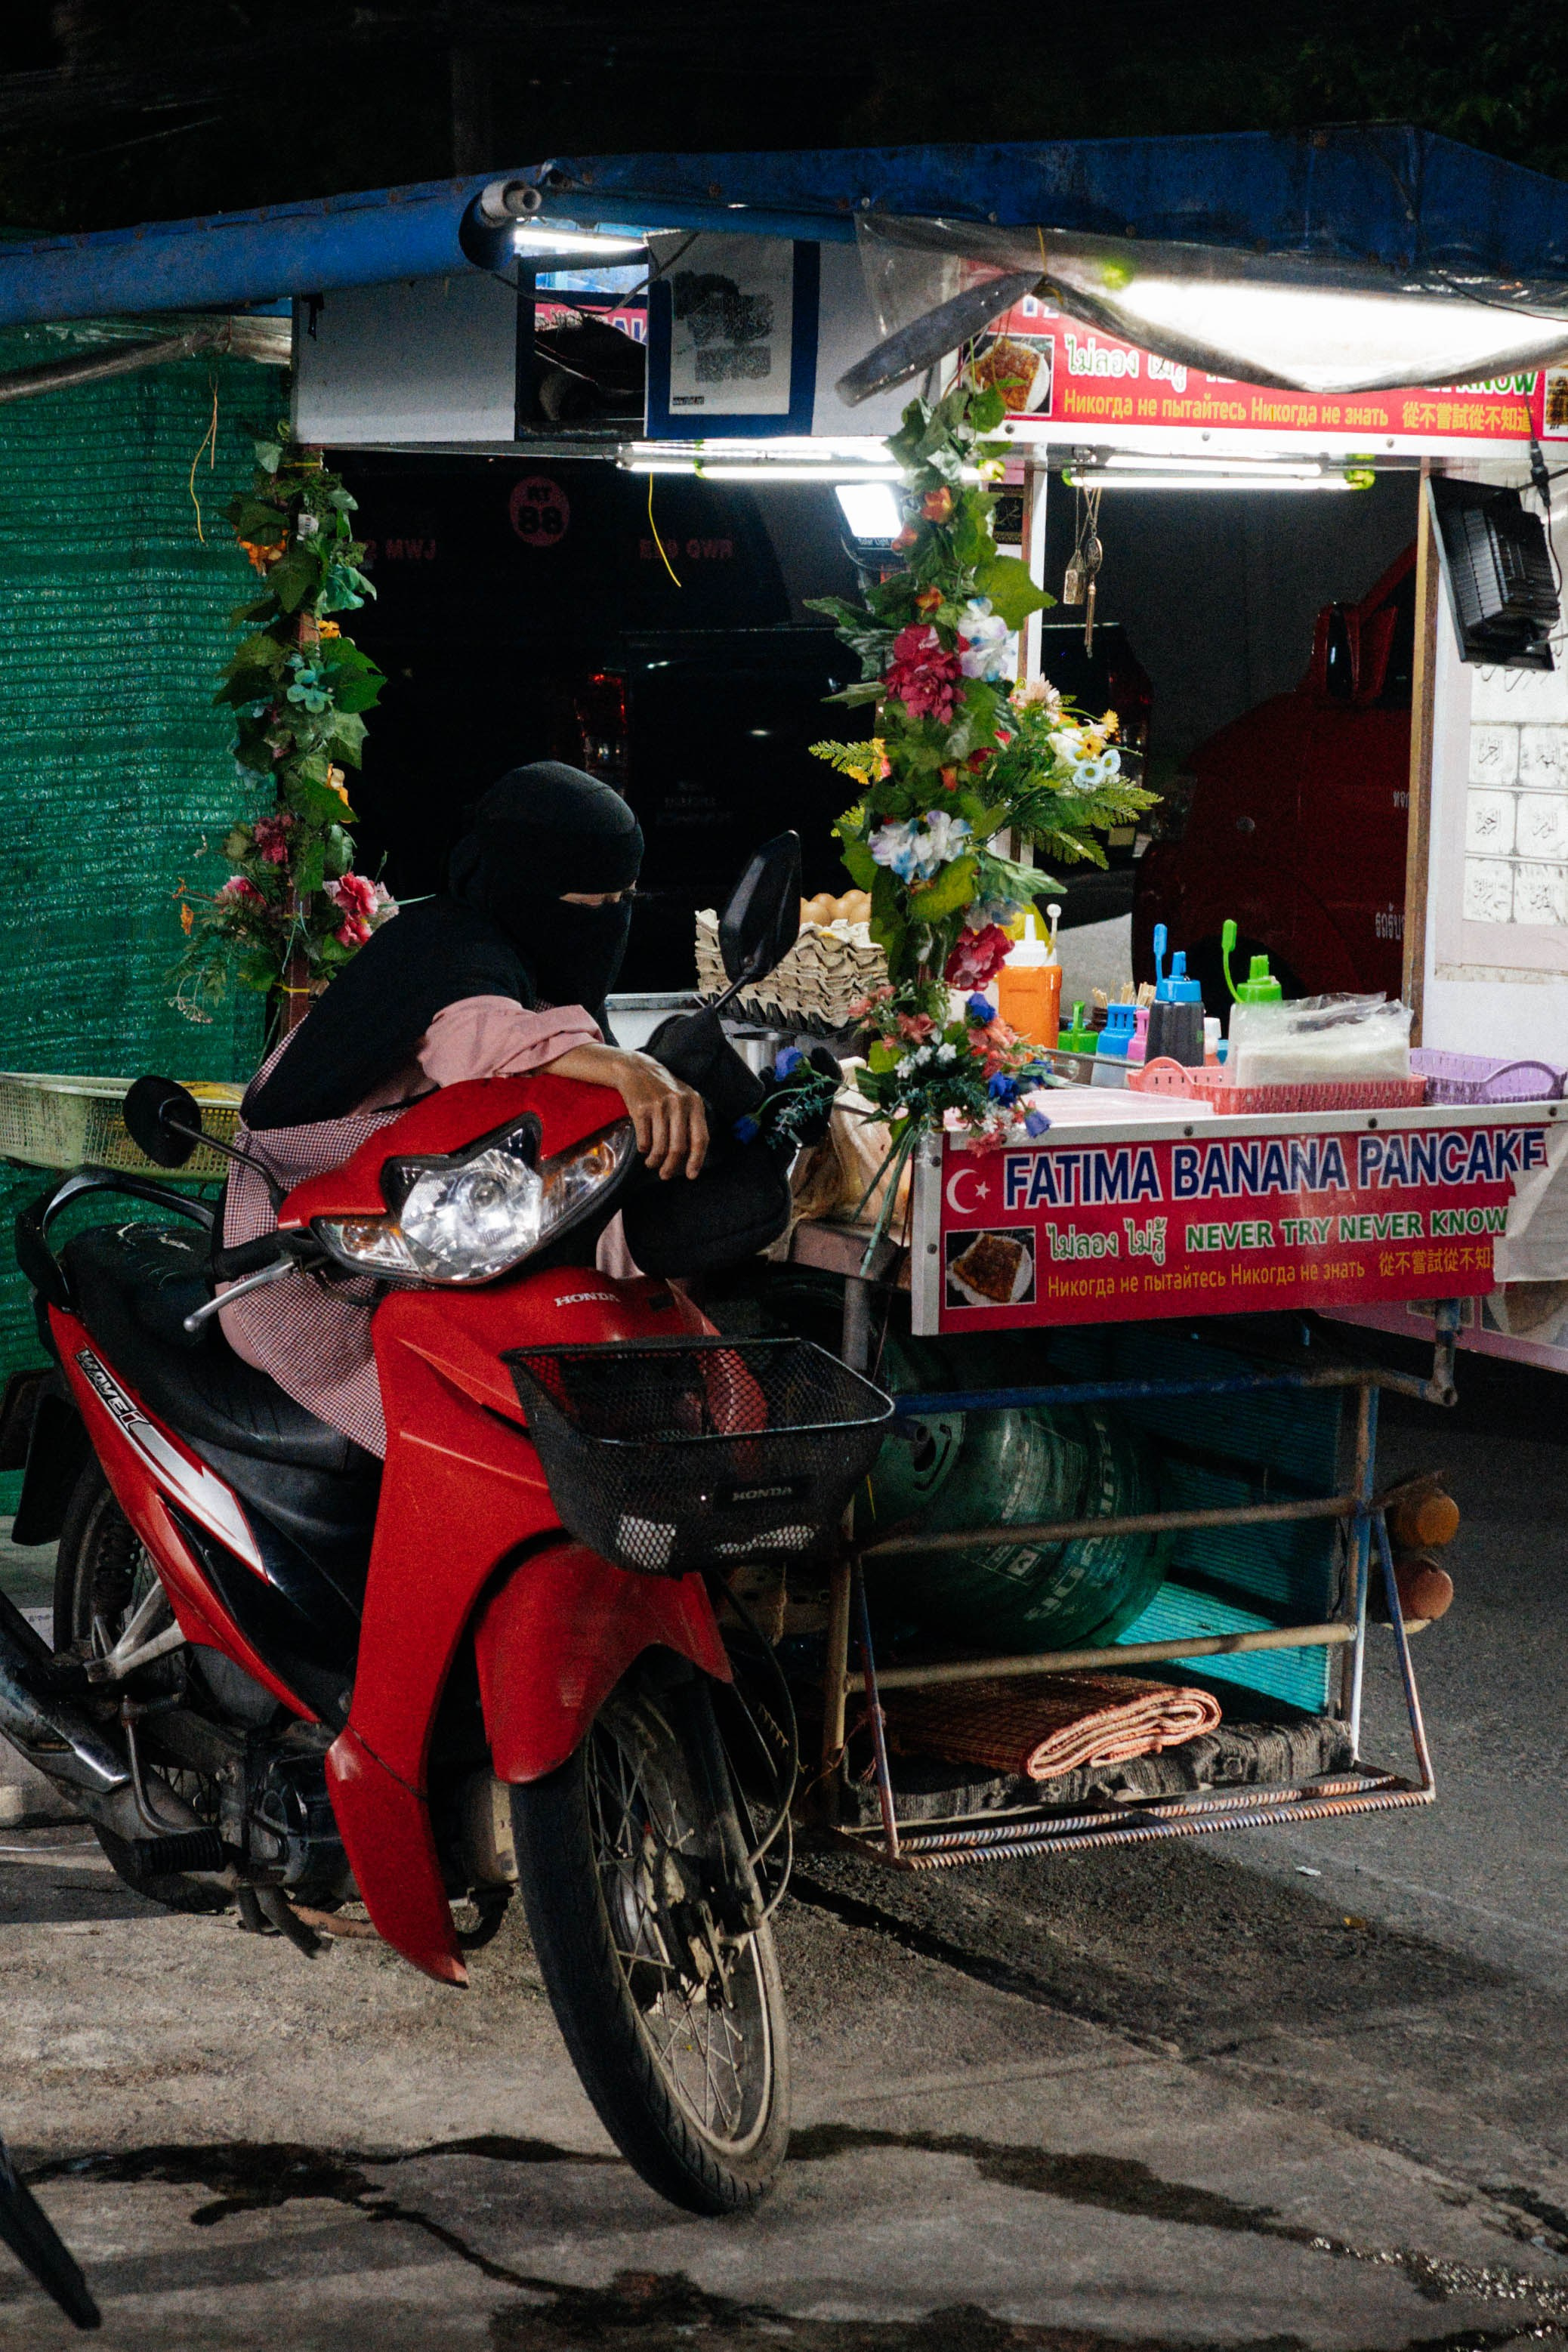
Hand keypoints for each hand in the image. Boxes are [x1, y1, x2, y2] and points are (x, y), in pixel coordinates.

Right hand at [546, 1044, 708, 1178]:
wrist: (637, 1069)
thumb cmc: (664, 1089)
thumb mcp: (685, 1098)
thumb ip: (692, 1122)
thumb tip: (693, 1156)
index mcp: (695, 1103)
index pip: (701, 1138)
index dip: (697, 1160)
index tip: (692, 1175)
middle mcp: (679, 1104)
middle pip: (678, 1147)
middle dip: (671, 1166)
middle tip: (665, 1175)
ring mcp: (659, 1106)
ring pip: (660, 1147)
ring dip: (655, 1161)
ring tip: (652, 1164)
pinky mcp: (640, 1109)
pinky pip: (644, 1140)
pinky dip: (643, 1149)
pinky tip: (643, 1149)